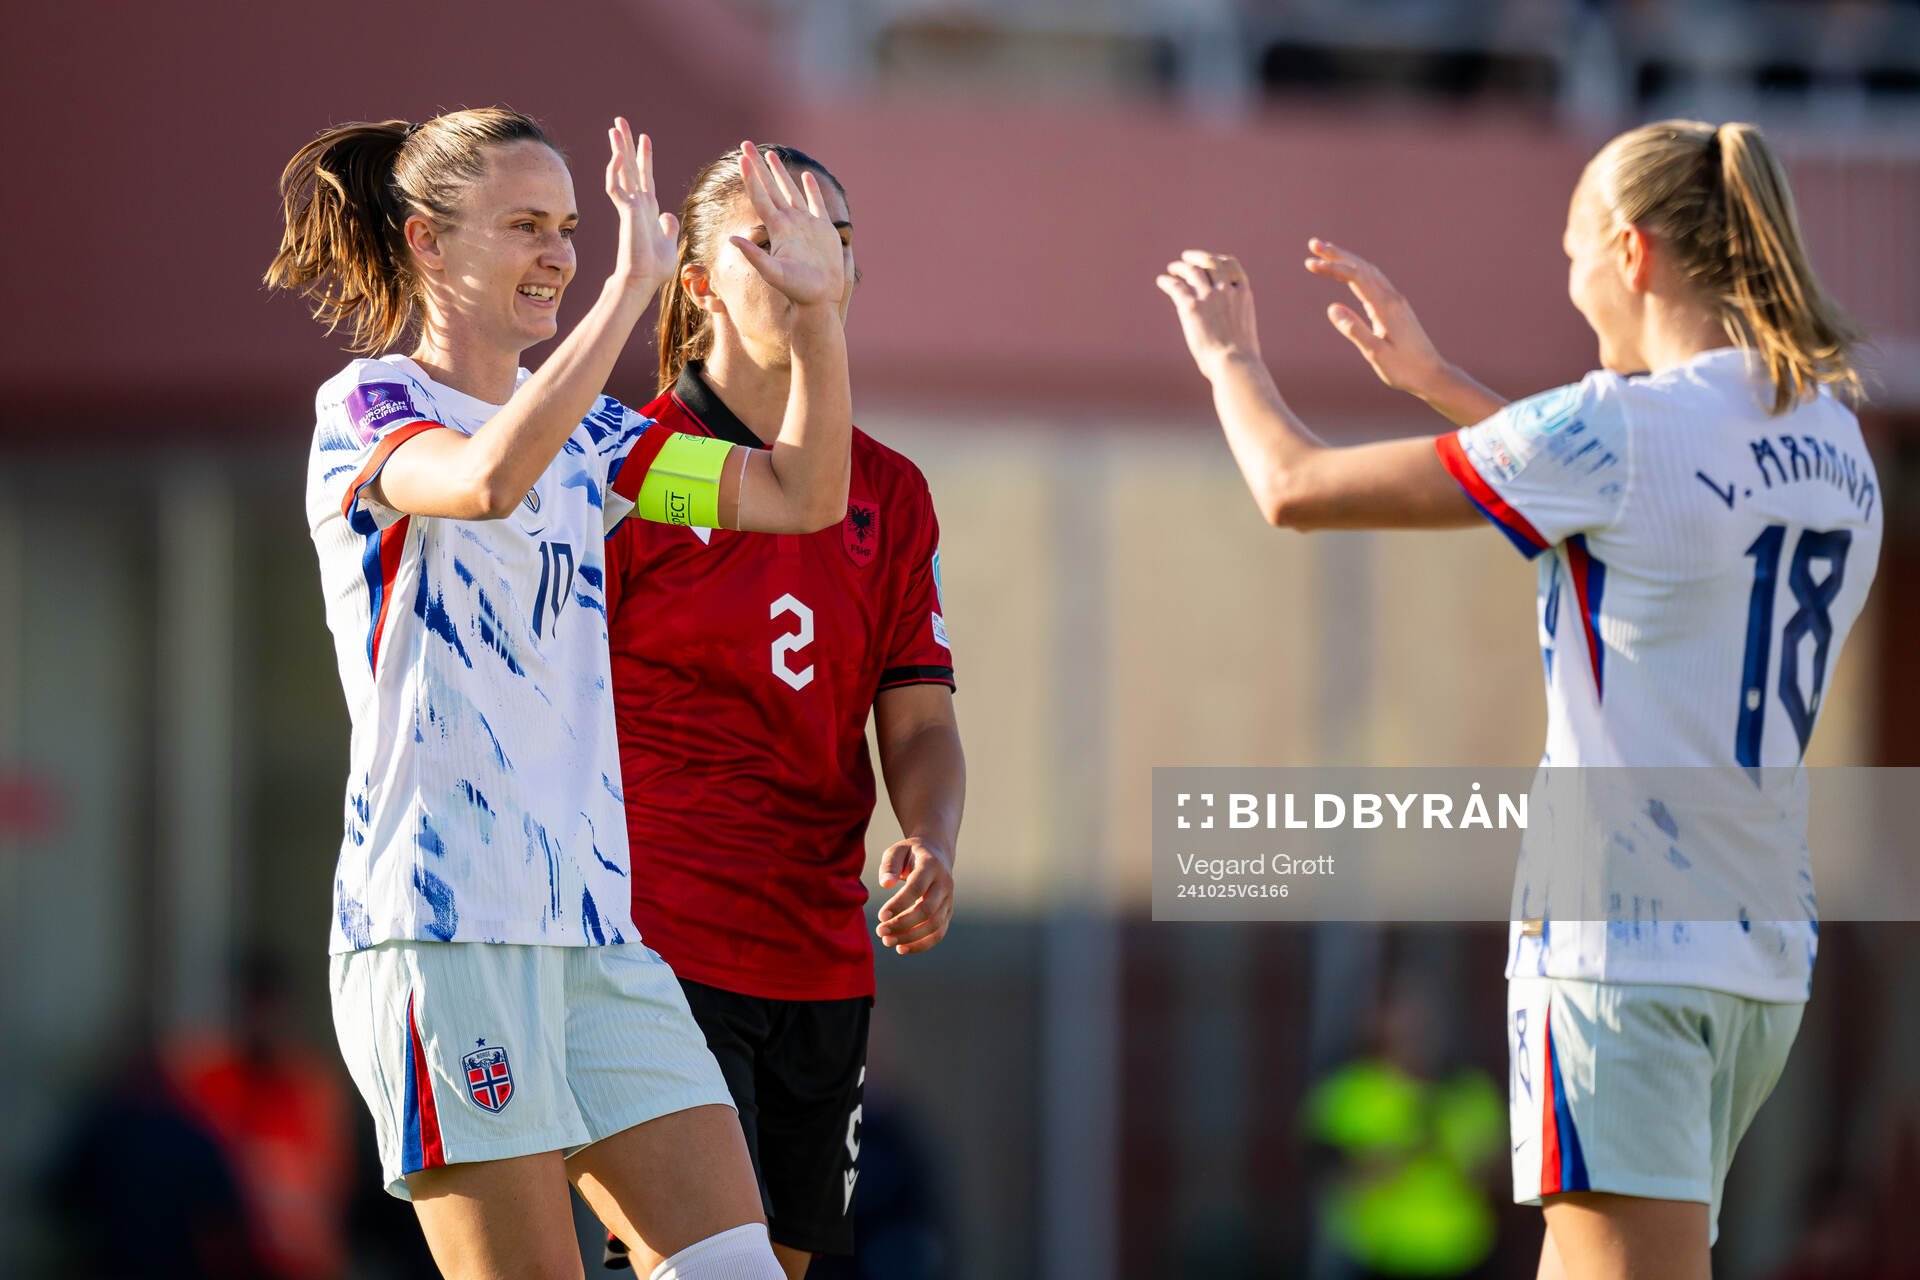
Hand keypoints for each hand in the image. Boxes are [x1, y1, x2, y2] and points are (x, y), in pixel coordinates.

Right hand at [604, 117, 679, 292]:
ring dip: (618, 149)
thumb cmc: (655, 268)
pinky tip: (618, 155)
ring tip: (615, 128)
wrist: (644, 280)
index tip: (644, 138)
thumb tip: (668, 216)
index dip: (643, 158)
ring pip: (621, 172)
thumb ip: (668, 227)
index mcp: (647, 209)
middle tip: (620, 122)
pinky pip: (617, 187)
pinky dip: (616, 171)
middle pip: (630, 167)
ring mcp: (630, 207)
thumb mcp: (669, 243)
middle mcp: (637, 204)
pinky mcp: (627, 213)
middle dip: (625, 144)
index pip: (644, 177)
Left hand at [729, 141, 846, 308]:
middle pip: (770, 187)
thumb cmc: (798, 291)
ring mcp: (806, 225)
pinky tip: (806, 177)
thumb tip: (732, 240)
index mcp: (778, 229)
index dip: (750, 177)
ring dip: (780, 172)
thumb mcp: (773, 274)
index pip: (760, 196)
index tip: (740, 158)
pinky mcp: (824, 230)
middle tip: (745, 144)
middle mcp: (790, 223)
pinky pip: (816, 204)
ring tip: (771, 154)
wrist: (820, 300)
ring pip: (790, 191)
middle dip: (758, 166)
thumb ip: (754, 256)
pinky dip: (811, 190)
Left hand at [875, 838, 953, 955]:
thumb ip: (889, 865)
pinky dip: (922, 945)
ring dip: (911, 938)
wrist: (937, 853)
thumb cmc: (910, 854)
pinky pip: (939, 933)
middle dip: (903, 924)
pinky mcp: (948, 912)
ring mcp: (948, 900)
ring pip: (935, 925)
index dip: (899, 904)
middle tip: (880, 931)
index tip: (881, 916)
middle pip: (927, 910)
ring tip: (887, 941)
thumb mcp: (897, 851)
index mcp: (931, 866)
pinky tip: (901, 948)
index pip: (917, 888)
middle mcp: (944, 884)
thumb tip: (885, 884)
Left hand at [1156, 249, 1261, 380]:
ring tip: (1173, 268)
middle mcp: (1227, 290)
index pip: (1232, 266)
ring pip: (1192, 271)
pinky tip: (1161, 281)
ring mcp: (1210, 296)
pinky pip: (1176, 287)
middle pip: (1211, 262)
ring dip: (1181, 267)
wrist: (1235, 364)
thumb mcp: (1245, 331)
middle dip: (1198, 257)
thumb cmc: (1241, 358)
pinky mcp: (1192, 306)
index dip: (1219, 259)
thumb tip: (1227, 331)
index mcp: (1243, 294)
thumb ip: (1236, 320)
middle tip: (1187, 258)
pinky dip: (1167, 281)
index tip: (1212, 260)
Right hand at [1303, 238, 1448, 396]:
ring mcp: (1396, 301)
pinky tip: (1350, 273)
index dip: (1332, 267)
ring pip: (1369, 271)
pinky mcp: (1397, 308)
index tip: (1309, 264)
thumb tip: (1332, 308)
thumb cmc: (1404, 369)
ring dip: (1347, 259)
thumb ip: (1354, 330)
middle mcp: (1392, 298)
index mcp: (1386, 306)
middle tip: (1313, 243)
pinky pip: (1375, 281)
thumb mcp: (1376, 354)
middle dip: (1337, 254)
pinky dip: (1358, 271)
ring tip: (1326, 252)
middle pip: (1362, 267)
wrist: (1433, 375)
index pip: (1355, 277)